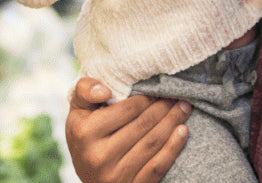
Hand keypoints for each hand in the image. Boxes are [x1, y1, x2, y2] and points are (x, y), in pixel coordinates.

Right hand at [66, 78, 189, 182]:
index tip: (159, 88)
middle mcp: (99, 156)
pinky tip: (183, 132)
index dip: (147, 97)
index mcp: (85, 132)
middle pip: (143, 125)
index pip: (127, 109)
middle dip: (164, 107)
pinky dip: (173, 148)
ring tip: (183, 108)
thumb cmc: (85, 135)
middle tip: (176, 96)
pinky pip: (157, 167)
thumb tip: (106, 90)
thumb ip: (85, 90)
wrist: (88, 175)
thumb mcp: (78, 110)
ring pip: (152, 144)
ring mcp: (115, 175)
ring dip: (172, 123)